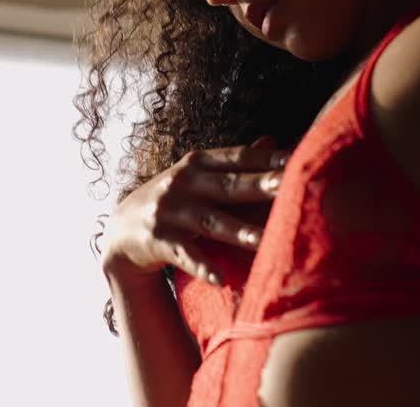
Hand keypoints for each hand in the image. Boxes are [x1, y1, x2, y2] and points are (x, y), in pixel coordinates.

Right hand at [100, 136, 288, 285]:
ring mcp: (169, 211)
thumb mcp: (197, 175)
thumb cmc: (173, 199)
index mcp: (197, 163)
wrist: (122, 229)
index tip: (297, 159)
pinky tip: (221, 279)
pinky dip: (202, 267)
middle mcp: (183, 183)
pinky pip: (184, 254)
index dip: (266, 159)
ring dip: (238, 231)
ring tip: (265, 240)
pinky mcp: (157, 240)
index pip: (237, 158)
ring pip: (210, 222)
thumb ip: (234, 162)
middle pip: (228, 186)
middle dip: (258, 187)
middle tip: (288, 188)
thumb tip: (273, 140)